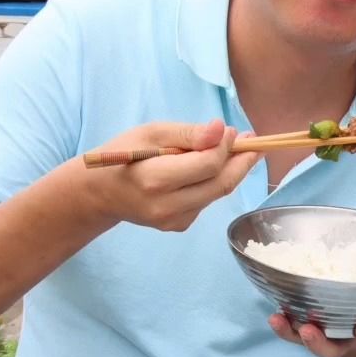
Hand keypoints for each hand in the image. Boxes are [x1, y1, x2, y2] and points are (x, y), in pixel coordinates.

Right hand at [84, 120, 258, 231]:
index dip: (226, 147)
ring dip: (232, 171)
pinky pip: (207, 201)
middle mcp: (167, 206)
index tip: (233, 131)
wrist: (101, 192)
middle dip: (242, 161)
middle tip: (254, 141)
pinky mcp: (179, 226)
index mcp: (155, 180)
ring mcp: (174, 220)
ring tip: (237, 150)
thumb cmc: (124, 155)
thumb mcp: (150, 133)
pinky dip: (214, 183)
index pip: (207, 165)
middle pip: (221, 184)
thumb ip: (187, 133)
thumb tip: (221, 130)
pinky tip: (209, 169)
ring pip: (217, 193)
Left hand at [269, 286, 355, 356]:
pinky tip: (274, 313)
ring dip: (292, 333)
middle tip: (309, 330)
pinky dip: (283, 324)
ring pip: (307, 341)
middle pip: (330, 350)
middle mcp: (344, 344)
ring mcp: (325, 338)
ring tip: (279, 319)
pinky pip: (293, 331)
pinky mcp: (309, 329)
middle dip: (319, 343)